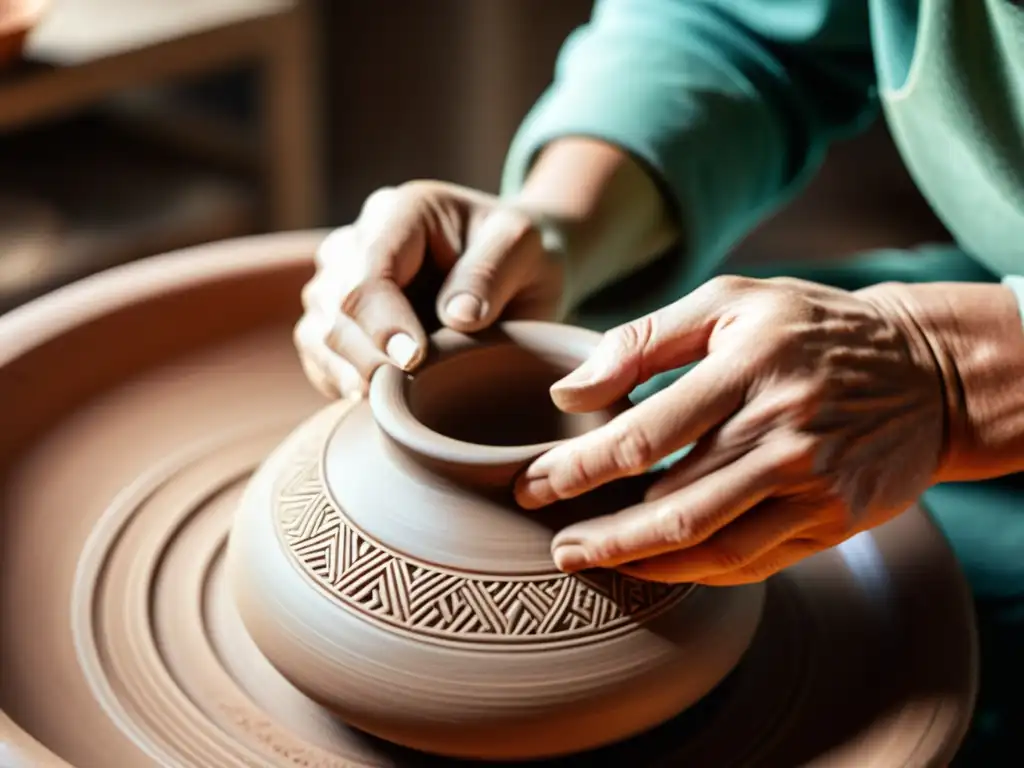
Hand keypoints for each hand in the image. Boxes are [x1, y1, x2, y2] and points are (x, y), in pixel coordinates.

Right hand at [296, 181, 565, 398]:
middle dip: (367, 355)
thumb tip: (457, 317)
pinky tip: (379, 403)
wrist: (512, 268)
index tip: (414, 359)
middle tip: (408, 395)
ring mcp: (340, 281)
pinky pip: (319, 358)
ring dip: (350, 374)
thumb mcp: (525, 245)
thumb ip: (491, 272)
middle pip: (335, 305)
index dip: (384, 319)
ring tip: (394, 404)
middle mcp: (358, 242)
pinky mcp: (338, 321)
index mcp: (401, 212)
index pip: (372, 268)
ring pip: (318, 333)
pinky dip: (342, 384)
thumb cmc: (518, 252)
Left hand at [514, 275, 954, 584]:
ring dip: (636, 561)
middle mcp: (782, 430)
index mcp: (748, 366)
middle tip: (554, 545)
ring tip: (588, 561)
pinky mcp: (833, 519)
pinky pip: (748, 560)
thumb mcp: (731, 303)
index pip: (643, 434)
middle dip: (598, 531)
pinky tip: (652, 566)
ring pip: (706, 542)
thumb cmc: (808, 329)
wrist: (926, 372)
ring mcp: (812, 482)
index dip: (578, 467)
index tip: (533, 483)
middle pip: (668, 503)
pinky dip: (692, 570)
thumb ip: (643, 341)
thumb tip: (568, 393)